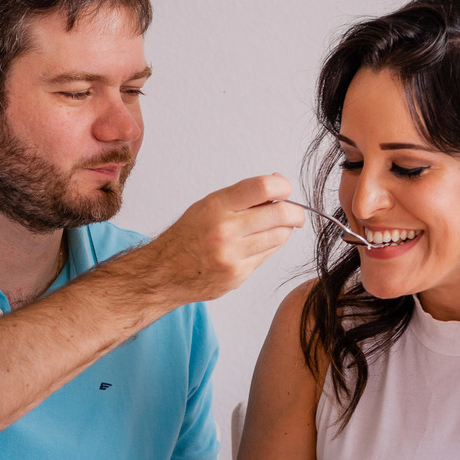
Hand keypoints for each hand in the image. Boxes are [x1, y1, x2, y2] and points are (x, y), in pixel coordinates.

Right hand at [142, 174, 303, 301]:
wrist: (163, 273)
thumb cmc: (186, 236)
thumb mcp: (207, 206)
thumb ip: (241, 196)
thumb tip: (277, 184)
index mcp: (216, 206)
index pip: (263, 187)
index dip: (283, 186)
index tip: (285, 189)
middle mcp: (225, 230)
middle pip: (280, 214)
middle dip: (295, 212)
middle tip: (296, 213)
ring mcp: (232, 256)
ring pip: (279, 237)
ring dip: (285, 230)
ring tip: (277, 227)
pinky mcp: (238, 275)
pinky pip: (267, 256)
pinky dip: (269, 247)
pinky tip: (258, 244)